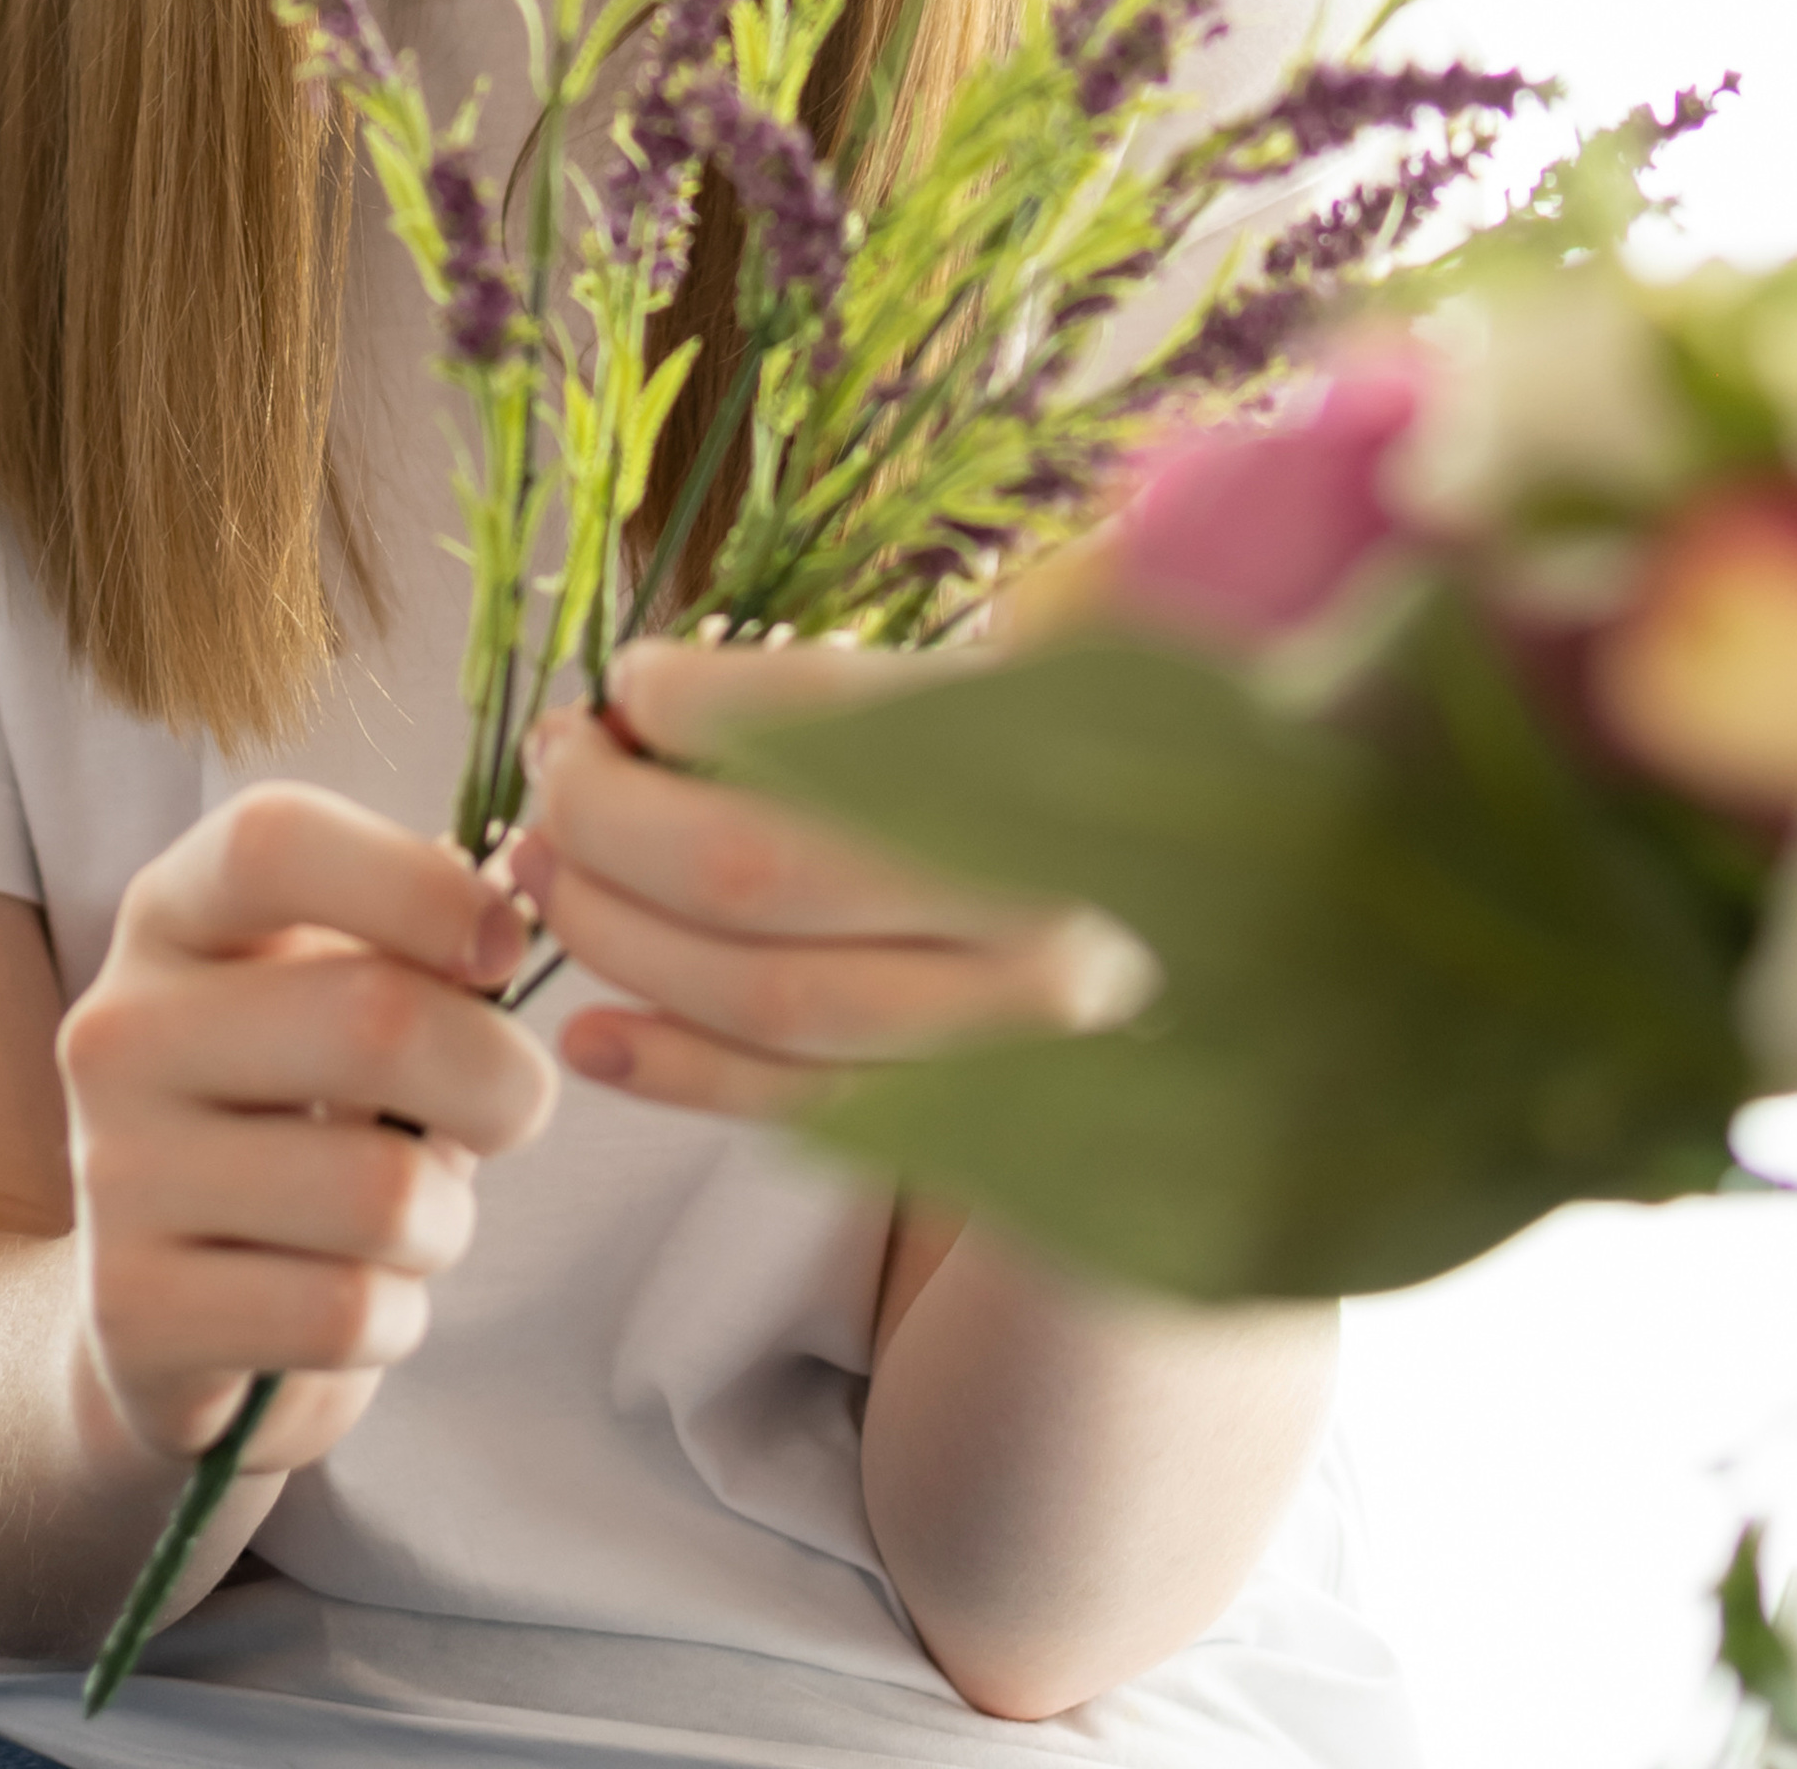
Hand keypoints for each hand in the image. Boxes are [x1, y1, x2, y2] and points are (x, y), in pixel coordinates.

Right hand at [57, 785, 557, 1476]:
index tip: (503, 949)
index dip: (419, 886)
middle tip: (509, 1109)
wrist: (167, 1311)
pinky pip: (343, 1311)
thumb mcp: (345, 998)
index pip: (273, 841)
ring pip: (380, 1192)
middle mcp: (121, 1027)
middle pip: (373, 1019)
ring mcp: (113, 1171)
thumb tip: (521, 887)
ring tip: (412, 1219)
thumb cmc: (298, 1118)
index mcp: (174, 915)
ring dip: (446, 1219)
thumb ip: (422, 944)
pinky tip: (356, 1300)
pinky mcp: (131, 1309)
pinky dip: (396, 1317)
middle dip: (500, 1082)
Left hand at [512, 639, 1151, 1122]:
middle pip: (762, 865)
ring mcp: (1022, 1037)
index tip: (631, 681)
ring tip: (542, 864)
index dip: (696, 700)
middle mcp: (1049, 902)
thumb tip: (695, 674)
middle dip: (614, 817)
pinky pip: (804, 1112)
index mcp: (1066, 756)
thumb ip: (925, 663)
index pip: (835, 718)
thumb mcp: (1060, 686)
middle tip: (553, 765)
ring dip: (619, 930)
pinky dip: (677, 1074)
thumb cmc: (1107, 797)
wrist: (1255, 984)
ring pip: (767, 995)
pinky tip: (591, 1028)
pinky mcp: (991, 1134)